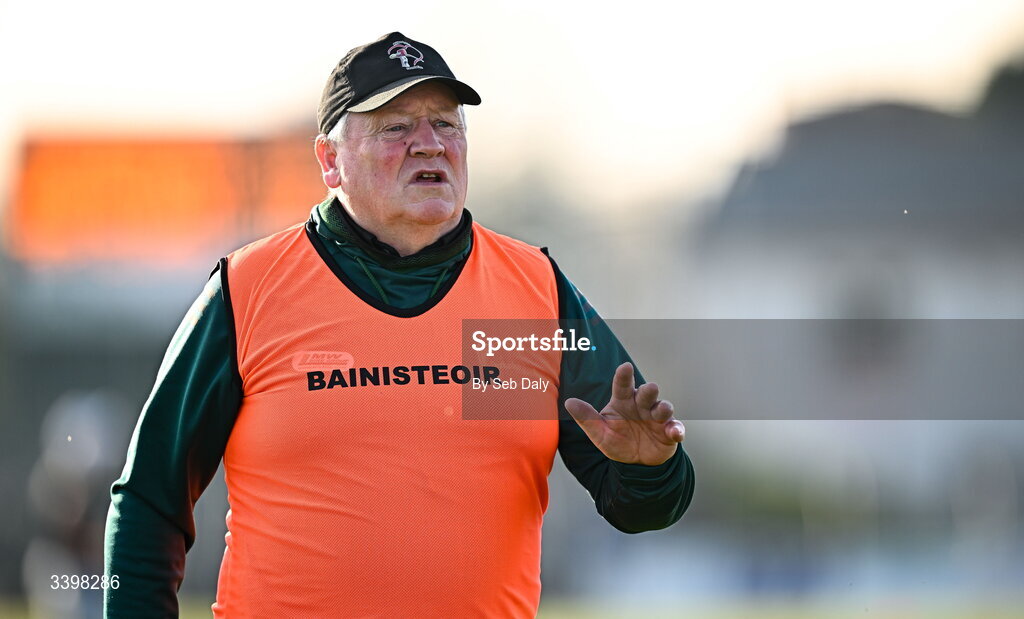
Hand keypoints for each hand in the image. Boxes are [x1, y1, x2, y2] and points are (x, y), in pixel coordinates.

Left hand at [564, 362, 684, 465]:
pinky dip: (677, 429)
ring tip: (662, 410)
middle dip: (649, 390)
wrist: (637, 463)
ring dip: (664, 407)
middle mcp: (642, 406)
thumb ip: (587, 418)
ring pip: (663, 407)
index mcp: (623, 402)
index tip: (625, 367)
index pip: (623, 386)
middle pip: (646, 393)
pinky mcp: (670, 432)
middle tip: (649, 388)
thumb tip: (569, 403)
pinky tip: (675, 433)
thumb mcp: (600, 433)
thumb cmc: (618, 441)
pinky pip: (676, 428)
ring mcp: (657, 418)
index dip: (624, 376)